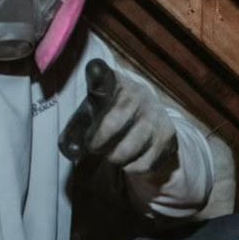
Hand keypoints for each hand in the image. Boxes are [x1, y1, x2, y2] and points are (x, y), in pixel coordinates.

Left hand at [60, 58, 175, 179]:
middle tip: (94, 147)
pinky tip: (131, 157)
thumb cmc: (113, 116)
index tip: (94, 71)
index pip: (104, 76)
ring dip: (114, 158)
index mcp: (114, 82)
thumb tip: (71, 150)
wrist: (154, 121)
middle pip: (111, 125)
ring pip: (125, 150)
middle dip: (97, 143)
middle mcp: (138, 94)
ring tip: (113, 152)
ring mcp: (155, 115)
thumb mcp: (94, 112)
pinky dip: (131, 168)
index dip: (98, 75)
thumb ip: (77, 126)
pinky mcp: (167, 136)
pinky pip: (141, 164)